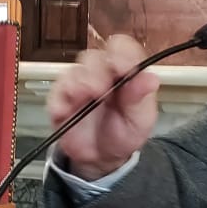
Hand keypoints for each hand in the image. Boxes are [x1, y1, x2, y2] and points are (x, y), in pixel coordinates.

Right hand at [46, 35, 158, 180]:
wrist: (102, 158)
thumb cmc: (124, 133)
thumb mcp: (140, 120)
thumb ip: (141, 99)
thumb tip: (150, 79)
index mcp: (123, 72)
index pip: (121, 48)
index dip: (122, 54)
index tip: (124, 68)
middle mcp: (100, 73)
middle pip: (94, 58)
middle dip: (97, 72)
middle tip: (100, 89)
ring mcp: (78, 84)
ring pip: (74, 72)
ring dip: (77, 83)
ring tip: (82, 97)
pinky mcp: (60, 100)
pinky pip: (56, 93)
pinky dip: (58, 100)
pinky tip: (63, 111)